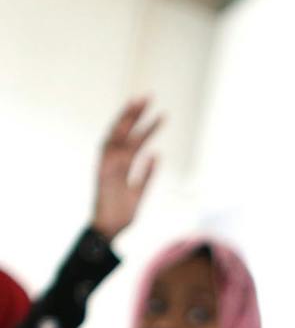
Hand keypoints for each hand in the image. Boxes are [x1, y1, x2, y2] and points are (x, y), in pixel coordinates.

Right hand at [92, 98, 162, 242]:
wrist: (109, 231)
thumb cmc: (123, 212)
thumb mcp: (140, 191)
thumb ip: (147, 174)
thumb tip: (156, 154)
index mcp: (120, 164)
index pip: (132, 138)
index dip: (141, 123)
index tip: (154, 109)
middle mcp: (112, 162)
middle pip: (123, 132)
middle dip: (134, 114)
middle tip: (147, 95)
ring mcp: (108, 167)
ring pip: (117, 137)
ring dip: (127, 121)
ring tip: (139, 104)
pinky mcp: (105, 176)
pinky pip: (115, 158)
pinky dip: (127, 147)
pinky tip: (144, 138)